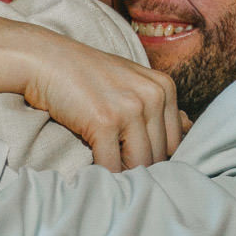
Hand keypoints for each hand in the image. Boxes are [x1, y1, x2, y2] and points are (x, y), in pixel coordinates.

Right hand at [21, 35, 185, 170]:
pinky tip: (94, 170)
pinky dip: (104, 175)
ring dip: (123, 174)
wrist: (46, 60)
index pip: (175, 142)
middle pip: (159, 155)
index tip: (131, 156)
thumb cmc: (86, 74)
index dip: (154, 156)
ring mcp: (130, 109)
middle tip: (117, 167)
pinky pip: (113, 165)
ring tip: (107, 171)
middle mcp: (152, 96)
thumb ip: (160, 104)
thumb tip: (189, 127)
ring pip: (140, 164)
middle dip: (138, 167)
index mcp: (164, 87)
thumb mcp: (132, 81)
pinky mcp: (104, 122)